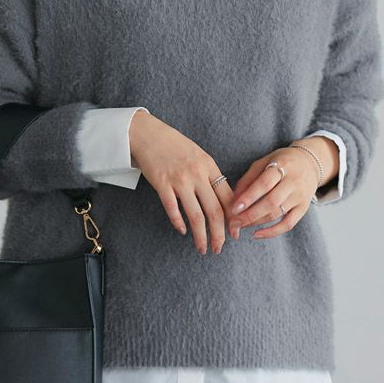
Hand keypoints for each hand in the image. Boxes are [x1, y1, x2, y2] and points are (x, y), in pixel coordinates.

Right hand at [129, 110, 234, 253]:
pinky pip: (173, 209)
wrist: (148, 134)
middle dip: (220, 234)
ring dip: (201, 236)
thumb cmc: (174, 145)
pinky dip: (179, 223)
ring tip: (203, 248)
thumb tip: (223, 200)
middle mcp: (197, 174)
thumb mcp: (198, 155)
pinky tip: (183, 231)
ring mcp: (179, 179)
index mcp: (209, 166)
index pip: (228, 198)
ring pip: (196, 215)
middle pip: (215, 211)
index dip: (233, 219)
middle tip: (219, 248)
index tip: (235, 233)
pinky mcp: (162, 183)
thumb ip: (209, 175)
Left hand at [227, 145, 321, 239]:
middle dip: (250, 214)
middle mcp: (294, 181)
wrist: (310, 163)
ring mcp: (300, 196)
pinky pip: (288, 224)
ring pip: (277, 214)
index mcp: (282, 165)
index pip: (264, 183)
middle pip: (271, 202)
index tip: (234, 208)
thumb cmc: (280, 162)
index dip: (249, 197)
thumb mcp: (264, 162)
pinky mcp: (303, 208)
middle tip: (233, 222)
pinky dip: (272, 232)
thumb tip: (232, 200)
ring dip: (256, 222)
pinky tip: (257, 234)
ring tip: (240, 225)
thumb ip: (248, 179)